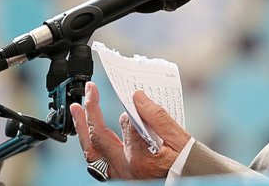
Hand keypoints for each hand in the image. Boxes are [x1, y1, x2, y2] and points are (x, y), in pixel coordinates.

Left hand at [71, 81, 191, 179]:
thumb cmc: (187, 164)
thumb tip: (138, 97)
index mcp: (142, 158)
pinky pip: (97, 162)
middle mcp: (126, 169)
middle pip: (99, 138)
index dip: (131, 107)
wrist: (190, 183)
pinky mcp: (118, 178)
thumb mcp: (179, 139)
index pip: (128, 125)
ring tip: (78, 109)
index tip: (134, 95)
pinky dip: (92, 144)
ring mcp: (120, 175)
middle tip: (89, 91)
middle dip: (91, 111)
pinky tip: (89, 132)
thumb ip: (157, 117)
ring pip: (92, 153)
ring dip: (83, 129)